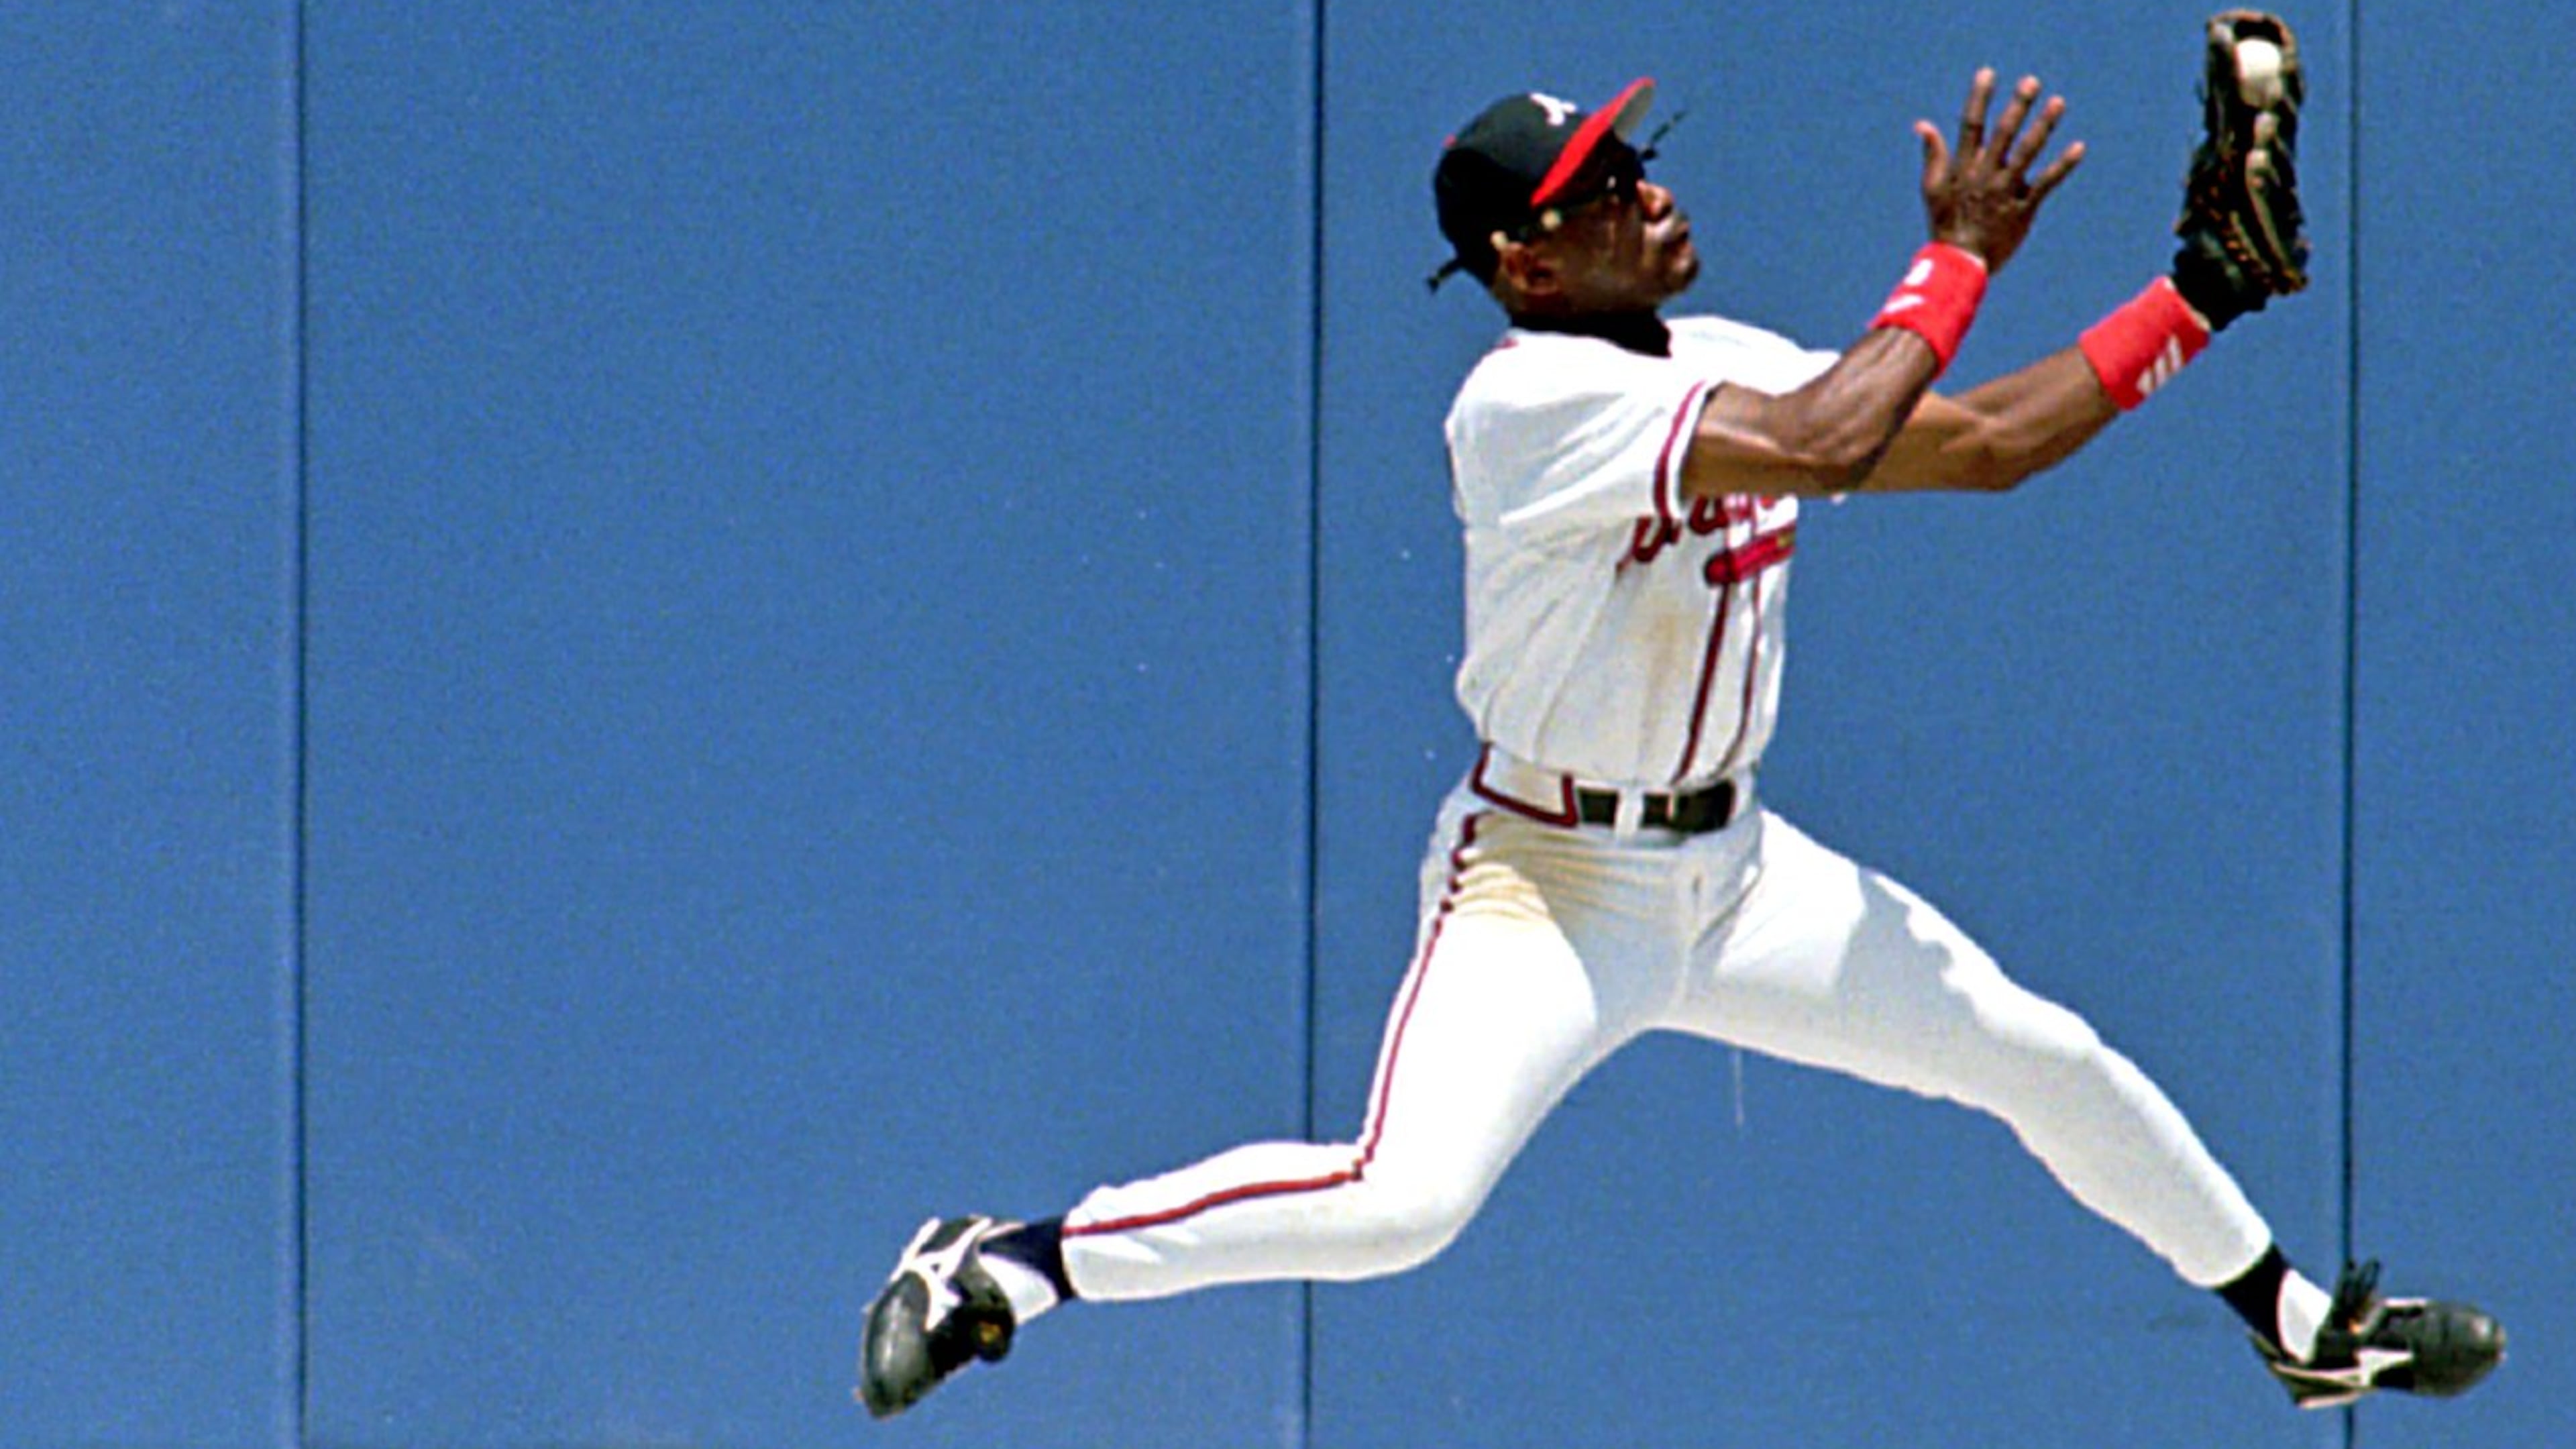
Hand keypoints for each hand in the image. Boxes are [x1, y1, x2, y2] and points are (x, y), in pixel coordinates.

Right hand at [1915, 69, 2084, 273]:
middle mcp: (1985, 175)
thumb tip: (1923, 124)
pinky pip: (2045, 183)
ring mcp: (2005, 191)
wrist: (1961, 264)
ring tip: (2058, 102)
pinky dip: (2062, 165)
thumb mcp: (1932, 188)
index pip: (1970, 126)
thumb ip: (1933, 154)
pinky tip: (2078, 147)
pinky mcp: (2023, 209)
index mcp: (1963, 168)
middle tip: (2031, 82)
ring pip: (2027, 153)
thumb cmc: (1945, 224)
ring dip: (2043, 126)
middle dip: (2017, 106)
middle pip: (2003, 134)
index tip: (1988, 74)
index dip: (1979, 99)